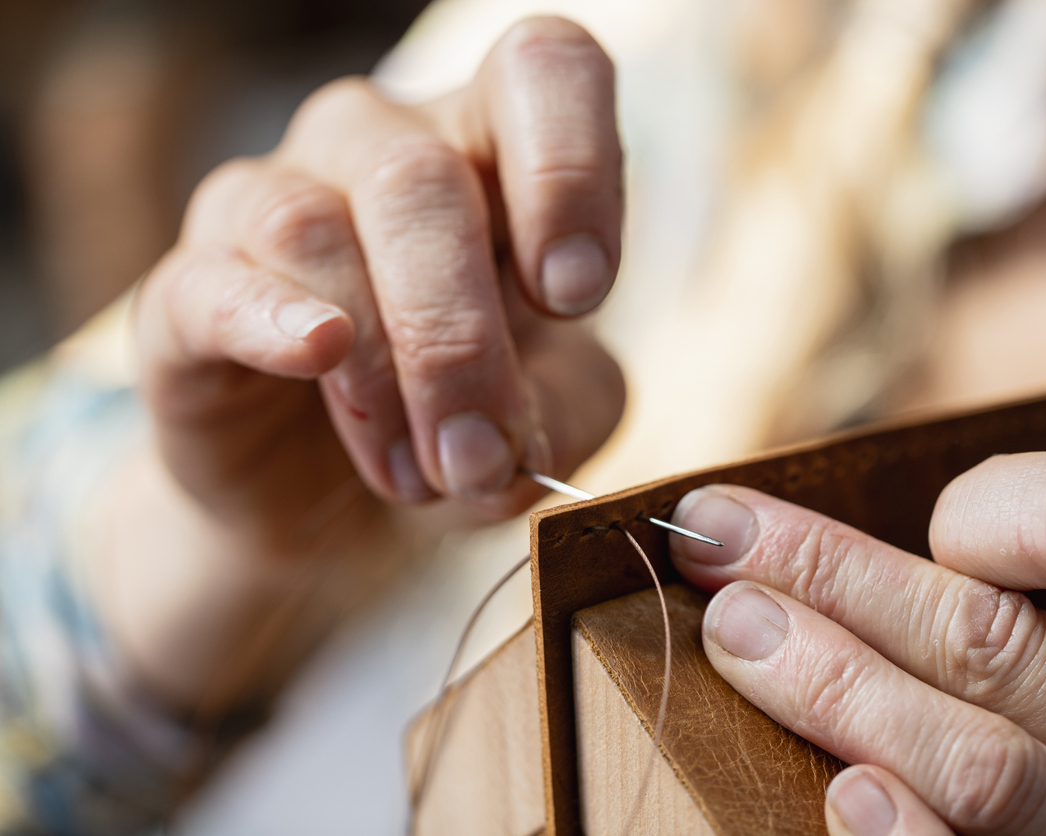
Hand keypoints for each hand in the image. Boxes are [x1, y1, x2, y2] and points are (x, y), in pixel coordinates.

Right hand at [101, 17, 624, 710]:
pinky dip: (266, 320)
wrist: (331, 505)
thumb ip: (566, 410)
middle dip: (463, 335)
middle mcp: (374, 147)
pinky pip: (210, 283)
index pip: (539, 70)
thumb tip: (517, 443)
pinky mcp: (184, 295)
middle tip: (483, 454)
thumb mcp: (553, 416)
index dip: (569, 167)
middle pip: (420, 176)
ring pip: (313, 228)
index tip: (576, 297)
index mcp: (486, 145)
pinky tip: (317, 353)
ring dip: (383, 365)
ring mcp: (268, 205)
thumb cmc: (459, 423)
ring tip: (419, 474)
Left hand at [670, 450, 1045, 834]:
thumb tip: (825, 551)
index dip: (988, 511)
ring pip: (981, 762)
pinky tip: (843, 798)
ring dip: (834, 686)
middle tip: (715, 539)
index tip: (925, 533)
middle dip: (827, 575)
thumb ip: (1043, 608)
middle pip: (992, 640)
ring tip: (736, 635)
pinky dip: (904, 835)